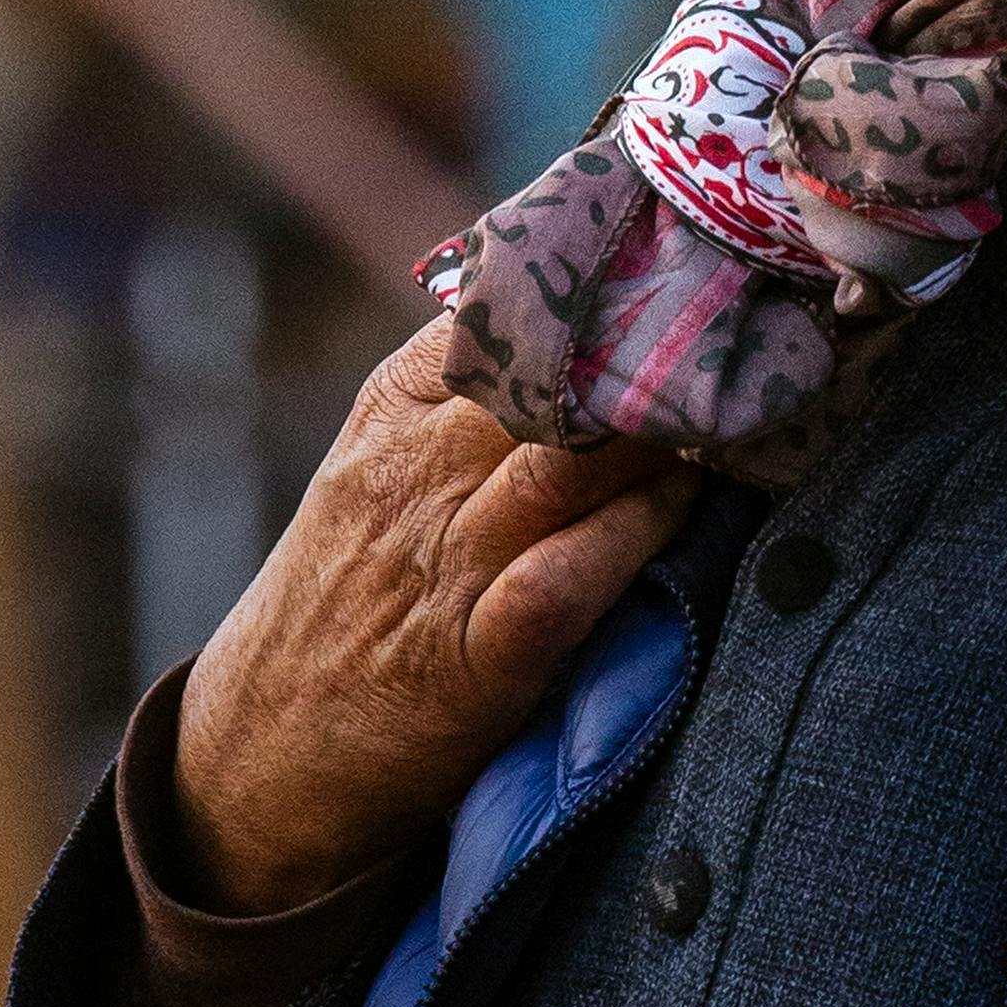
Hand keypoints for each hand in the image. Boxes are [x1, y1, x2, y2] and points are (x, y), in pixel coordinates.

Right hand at [171, 318, 694, 914]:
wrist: (258, 755)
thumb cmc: (351, 592)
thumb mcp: (382, 462)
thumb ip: (469, 390)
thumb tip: (591, 305)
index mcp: (394, 404)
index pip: (504, 303)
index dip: (603, 279)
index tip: (689, 251)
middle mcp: (415, 469)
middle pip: (550, 374)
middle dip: (651, 347)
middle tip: (748, 322)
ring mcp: (442, 563)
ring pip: (564, 460)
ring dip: (660, 434)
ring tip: (738, 407)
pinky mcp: (473, 662)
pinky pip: (562, 578)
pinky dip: (631, 537)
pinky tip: (686, 510)